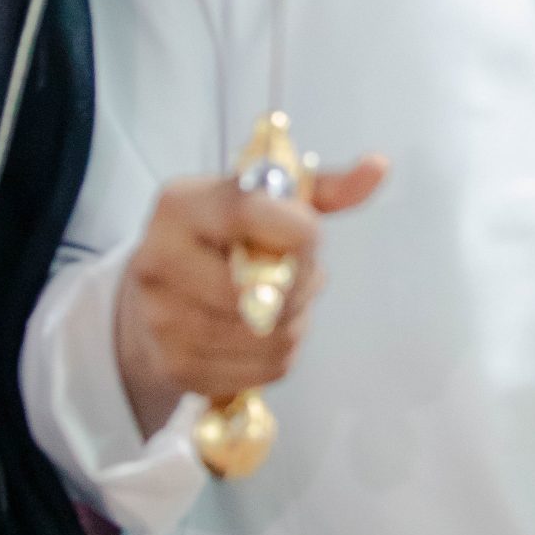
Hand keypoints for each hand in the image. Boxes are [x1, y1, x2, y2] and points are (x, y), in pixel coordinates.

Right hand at [114, 158, 386, 438]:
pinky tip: (261, 333)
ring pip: (273, 334)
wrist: (154, 301)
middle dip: (300, 283)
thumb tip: (380, 166)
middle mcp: (159, 258)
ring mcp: (162, 319)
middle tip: (292, 273)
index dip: (300, 232)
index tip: (306, 236)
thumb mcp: (265, 203)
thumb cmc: (224, 242)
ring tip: (278, 301)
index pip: (253, 213)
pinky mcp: (176, 368)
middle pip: (268, 286)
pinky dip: (279, 353)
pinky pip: (265, 368)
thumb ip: (325, 187)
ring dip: (295, 320)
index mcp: (181, 203)